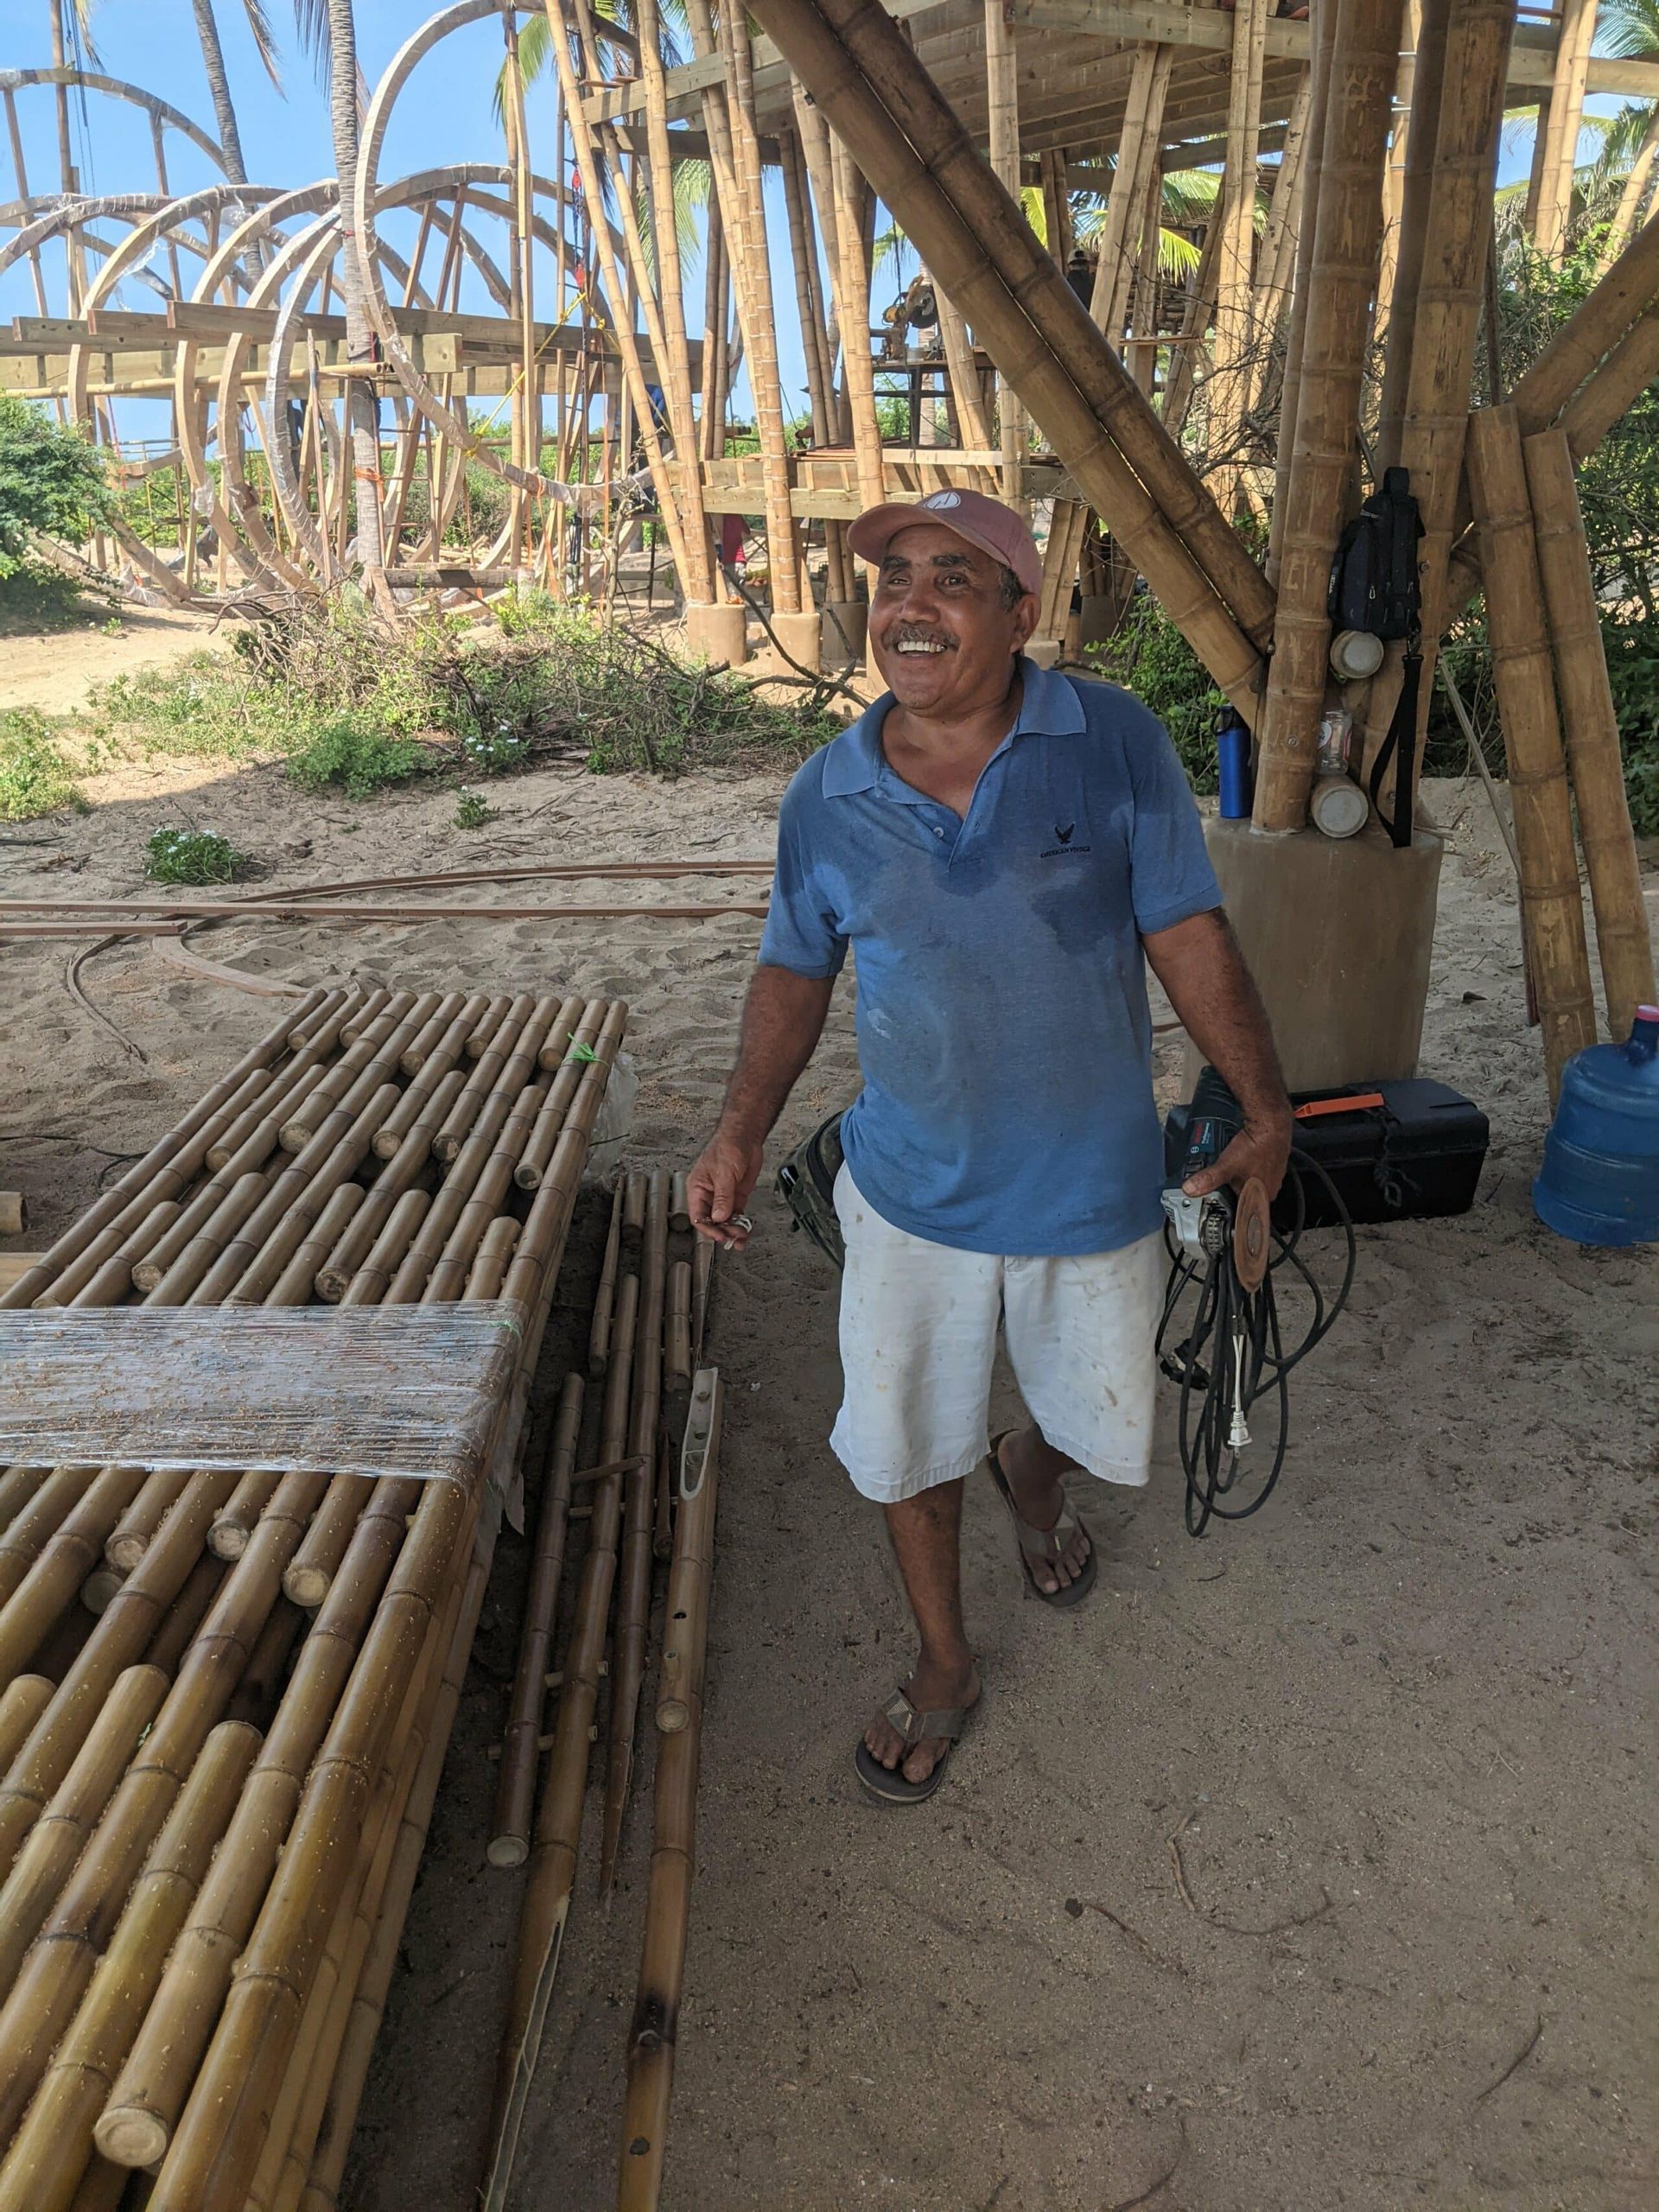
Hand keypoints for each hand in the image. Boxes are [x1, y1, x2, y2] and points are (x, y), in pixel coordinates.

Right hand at [687, 1126, 764, 1248]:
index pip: (698, 1216)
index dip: (709, 1229)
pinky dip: (740, 1224)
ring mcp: (723, 1196)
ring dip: (732, 1231)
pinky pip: (736, 1215)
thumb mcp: (724, 1173)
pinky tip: (745, 1231)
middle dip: (723, 1232)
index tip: (720, 1236)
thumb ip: (722, 1197)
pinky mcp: (736, 1196)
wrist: (746, 1137)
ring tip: (741, 1240)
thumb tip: (719, 1217)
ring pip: (724, 1220)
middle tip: (734, 1240)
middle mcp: (708, 1195)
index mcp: (697, 1188)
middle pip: (711, 1221)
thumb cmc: (728, 1147)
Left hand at [1183, 1107, 1292, 1202]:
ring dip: (1241, 1180)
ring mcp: (1274, 1175)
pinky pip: (1257, 1171)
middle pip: (1247, 1197)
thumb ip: (1208, 1179)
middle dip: (1233, 1192)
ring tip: (1232, 1171)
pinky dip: (1248, 1168)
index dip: (1231, 1207)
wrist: (1271, 1123)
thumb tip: (1190, 1189)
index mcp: (1262, 1197)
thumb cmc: (1256, 1146)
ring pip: (1252, 1183)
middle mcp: (1271, 1189)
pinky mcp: (1273, 1162)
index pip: (1244, 1212)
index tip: (1221, 1204)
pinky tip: (1242, 1161)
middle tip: (1223, 1184)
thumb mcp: (1227, 1165)